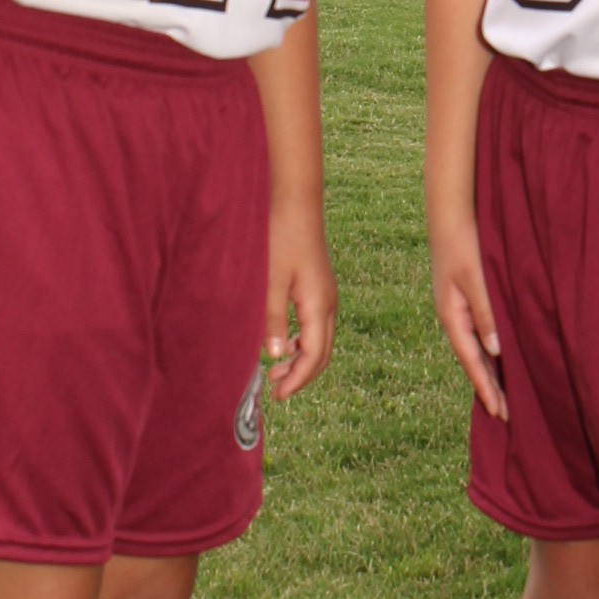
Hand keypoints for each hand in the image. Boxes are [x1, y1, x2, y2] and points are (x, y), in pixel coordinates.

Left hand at [262, 203, 336, 398]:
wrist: (295, 204)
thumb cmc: (280, 238)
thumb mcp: (270, 281)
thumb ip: (272, 319)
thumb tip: (274, 356)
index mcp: (318, 306)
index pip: (313, 356)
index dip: (297, 380)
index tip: (278, 395)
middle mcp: (328, 304)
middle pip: (322, 353)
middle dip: (301, 375)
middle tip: (276, 391)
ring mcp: (326, 295)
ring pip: (320, 340)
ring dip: (302, 360)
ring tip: (276, 371)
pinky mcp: (319, 287)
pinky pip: (316, 326)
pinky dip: (302, 342)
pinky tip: (284, 344)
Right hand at [431, 218, 505, 420]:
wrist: (450, 216)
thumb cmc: (465, 245)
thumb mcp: (477, 280)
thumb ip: (487, 314)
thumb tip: (497, 351)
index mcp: (452, 318)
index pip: (473, 363)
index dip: (487, 388)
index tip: (501, 413)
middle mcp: (452, 318)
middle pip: (472, 362)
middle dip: (487, 388)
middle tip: (505, 415)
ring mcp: (456, 310)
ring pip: (475, 350)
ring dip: (488, 372)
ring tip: (502, 395)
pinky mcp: (464, 301)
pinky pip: (477, 335)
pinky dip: (487, 353)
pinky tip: (498, 358)